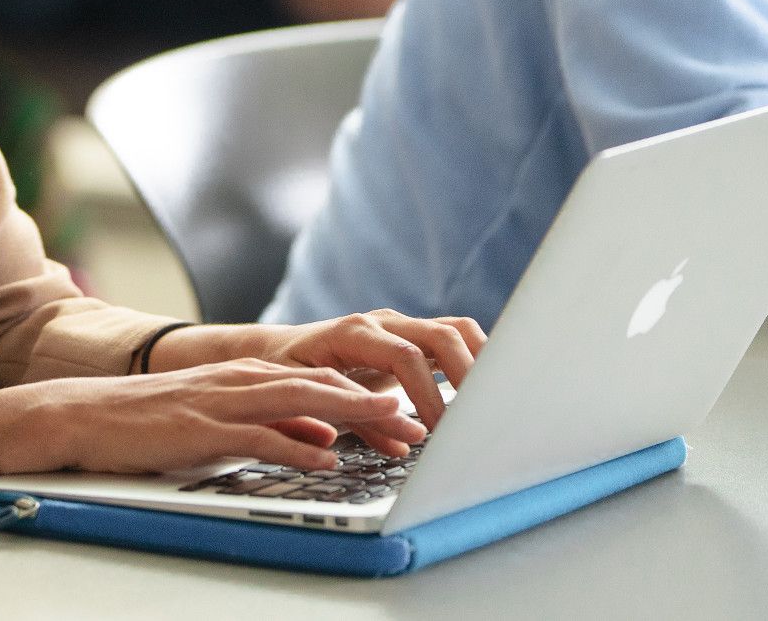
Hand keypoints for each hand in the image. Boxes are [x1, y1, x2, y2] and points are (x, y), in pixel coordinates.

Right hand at [2, 359, 411, 476]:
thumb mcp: (220, 418)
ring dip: (349, 414)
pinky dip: (296, 448)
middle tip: (420, 418)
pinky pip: (258, 436)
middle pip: (320, 384)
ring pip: (298, 401)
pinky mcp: (202, 429)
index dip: (367, 395)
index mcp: (245, 375)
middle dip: (373, 402)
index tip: (409, 414)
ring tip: (390, 425)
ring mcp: (221, 402)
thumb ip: (272, 426)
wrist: (86, 414)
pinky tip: (324, 461)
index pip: (320, 379)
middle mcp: (239, 380)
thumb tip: (323, 443)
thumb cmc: (152, 421)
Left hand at [241, 308, 486, 448]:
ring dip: (481, 362)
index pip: (404, 357)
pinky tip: (486, 389)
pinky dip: (476, 358)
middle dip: (468, 376)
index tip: (443, 432)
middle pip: (441, 335)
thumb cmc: (286, 377)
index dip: (428, 395)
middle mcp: (380, 323)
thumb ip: (355, 416)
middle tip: (481, 420)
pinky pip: (453, 338)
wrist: (274, 353)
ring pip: (455, 329)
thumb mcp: (308, 397)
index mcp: (351, 334)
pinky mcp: (411, 337)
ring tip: (493, 403)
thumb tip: (406, 444)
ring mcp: (399, 326)